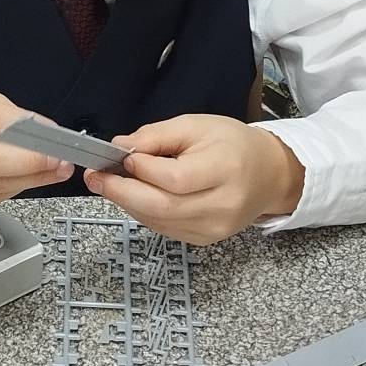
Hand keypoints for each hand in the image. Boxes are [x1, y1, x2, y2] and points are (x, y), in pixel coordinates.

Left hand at [85, 115, 304, 245]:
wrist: (268, 174)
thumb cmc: (232, 144)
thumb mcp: (195, 125)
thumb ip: (156, 136)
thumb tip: (119, 147)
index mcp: (225, 169)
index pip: (174, 178)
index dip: (141, 169)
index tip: (119, 156)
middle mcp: (222, 205)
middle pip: (161, 206)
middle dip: (121, 192)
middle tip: (97, 177)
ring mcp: (214, 228)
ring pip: (158, 221)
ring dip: (128, 203)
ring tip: (113, 183)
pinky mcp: (205, 240)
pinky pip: (164, 229)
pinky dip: (144, 212)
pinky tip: (138, 196)